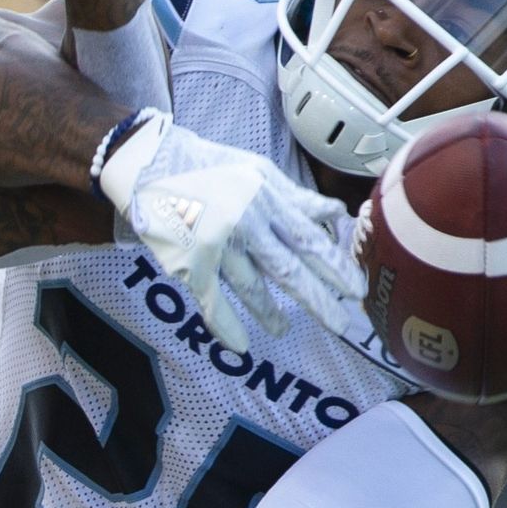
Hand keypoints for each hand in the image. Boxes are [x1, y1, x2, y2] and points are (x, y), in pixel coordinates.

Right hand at [95, 114, 371, 345]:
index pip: (309, 238)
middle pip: (288, 268)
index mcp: (267, 198)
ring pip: (251, 286)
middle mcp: (248, 222)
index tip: (355, 288)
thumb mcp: (257, 170)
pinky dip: (224, 323)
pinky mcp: (190, 259)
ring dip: (270, 313)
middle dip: (318, 298)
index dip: (334, 265)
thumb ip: (294, 196)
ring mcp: (218, 243)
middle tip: (342, 324)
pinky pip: (210, 298)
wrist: (150, 162)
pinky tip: (239, 345)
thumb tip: (334, 212)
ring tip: (283, 330)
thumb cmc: (207, 166)